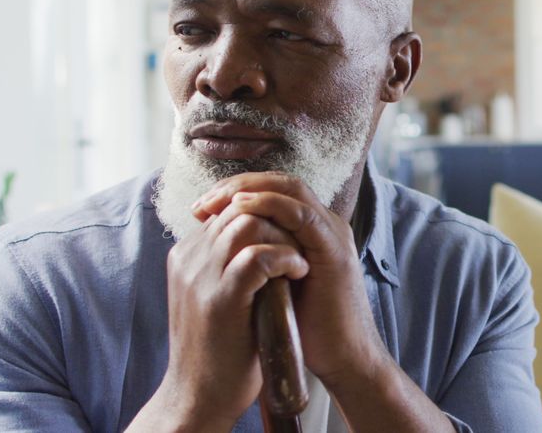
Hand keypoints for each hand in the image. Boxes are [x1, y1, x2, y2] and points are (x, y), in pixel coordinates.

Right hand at [152, 186, 310, 428]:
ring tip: (300, 258)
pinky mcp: (220, 299)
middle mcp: (189, 259)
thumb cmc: (219, 347)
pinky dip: (285, 258)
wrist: (200, 396)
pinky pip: (257, 257)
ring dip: (285, 235)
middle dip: (278, 218)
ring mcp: (202, 277)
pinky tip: (298, 272)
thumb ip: (230, 265)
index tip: (292, 234)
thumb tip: (264, 237)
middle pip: (239, 207)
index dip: (267, 214)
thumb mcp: (218, 295)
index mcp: (187, 256)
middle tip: (302, 240)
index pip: (229, 208)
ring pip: (248, 223)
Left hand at [192, 172, 388, 389]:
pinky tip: (242, 208)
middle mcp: (323, 226)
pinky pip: (301, 214)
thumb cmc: (305, 328)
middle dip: (237, 185)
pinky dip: (270, 204)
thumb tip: (216, 249)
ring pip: (291, 189)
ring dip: (249, 189)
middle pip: (280, 183)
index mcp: (309, 232)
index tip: (200, 208)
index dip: (236, 192)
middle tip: (203, 201)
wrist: (342, 359)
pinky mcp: (334, 250)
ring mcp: (331, 234)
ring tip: (216, 200)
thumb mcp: (272, 285)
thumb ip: (256, 261)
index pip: (273, 192)